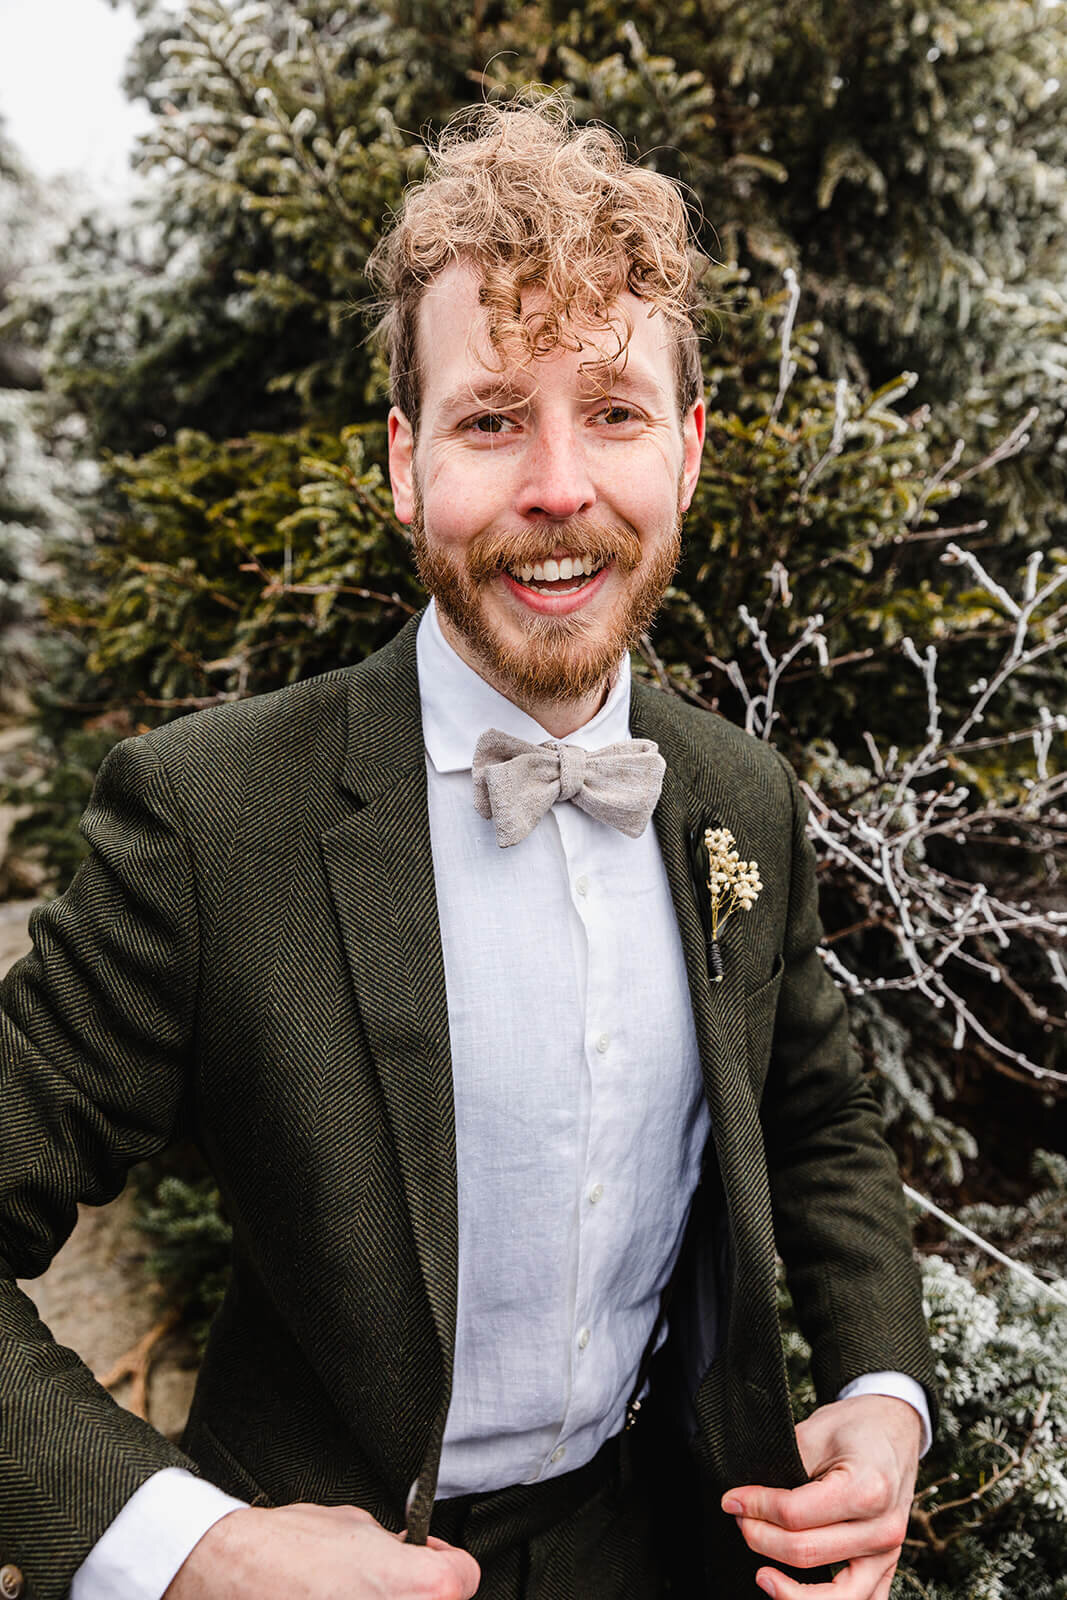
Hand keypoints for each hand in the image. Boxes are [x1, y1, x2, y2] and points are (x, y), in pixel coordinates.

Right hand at [163, 1502, 480, 1598]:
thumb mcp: (356, 1525)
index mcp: (422, 1585)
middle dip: (411, 1592)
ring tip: (350, 1594)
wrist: (230, 1574)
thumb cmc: (286, 1548)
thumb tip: (406, 1553)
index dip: (443, 1562)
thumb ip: (395, 1546)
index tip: (427, 1559)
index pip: (464, 1578)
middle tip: (382, 1582)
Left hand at [720, 1393, 921, 1599]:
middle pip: (806, 1552)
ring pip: (838, 1597)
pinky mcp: (887, 1565)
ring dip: (791, 1591)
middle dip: (761, 1538)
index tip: (732, 1501)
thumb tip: (747, 1500)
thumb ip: (785, 1468)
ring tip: (762, 1574)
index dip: (755, 1508)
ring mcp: (889, 1552)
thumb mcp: (816, 1432)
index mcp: (867, 1489)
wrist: (894, 1427)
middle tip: (740, 1520)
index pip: (795, 1514)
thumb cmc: (857, 1427)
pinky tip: (796, 1594)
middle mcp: (882, 1528)